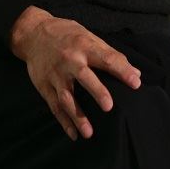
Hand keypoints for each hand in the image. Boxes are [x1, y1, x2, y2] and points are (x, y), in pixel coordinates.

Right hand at [9, 6, 141, 140]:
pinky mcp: (44, 86)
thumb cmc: (67, 35)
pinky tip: (74, 134)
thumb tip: (136, 73)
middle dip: (96, 91)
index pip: (106, 58)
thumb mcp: (88, 36)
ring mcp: (55, 75)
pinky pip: (54, 106)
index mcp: (84, 46)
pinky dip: (63, 121)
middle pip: (84, 77)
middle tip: (109, 106)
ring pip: (66, 97)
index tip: (136, 83)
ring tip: (89, 133)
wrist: (33, 33)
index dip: (121, 70)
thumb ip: (111, 55)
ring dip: (77, 116)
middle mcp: (69, 61)